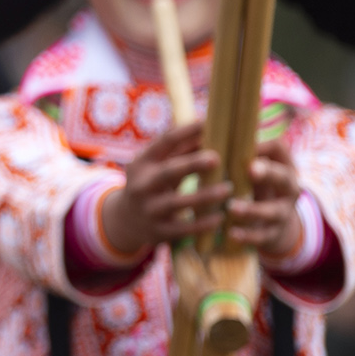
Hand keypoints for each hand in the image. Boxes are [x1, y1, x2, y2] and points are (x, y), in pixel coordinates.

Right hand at [100, 121, 228, 257]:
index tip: (207, 123)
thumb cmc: (152, 183)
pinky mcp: (159, 231)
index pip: (164, 142)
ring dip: (204, 195)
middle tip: (217, 157)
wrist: (126, 220)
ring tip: (228, 188)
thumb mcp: (158, 165)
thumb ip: (182, 150)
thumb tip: (213, 130)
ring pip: (178, 202)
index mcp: (143, 162)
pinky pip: (184, 228)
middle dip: (192, 164)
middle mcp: (142, 185)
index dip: (185, 132)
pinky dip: (203, 224)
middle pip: (169, 171)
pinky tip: (220, 217)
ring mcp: (150, 209)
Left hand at [225, 137, 301, 257]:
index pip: (279, 148)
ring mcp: (282, 213)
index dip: (263, 146)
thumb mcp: (250, 170)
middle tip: (250, 169)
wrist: (273, 226)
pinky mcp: (272, 234)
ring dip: (252, 209)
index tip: (246, 145)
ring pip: (272, 211)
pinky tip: (232, 234)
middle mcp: (287, 188)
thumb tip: (198, 136)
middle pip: (283, 178)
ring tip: (232, 208)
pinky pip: (262, 236)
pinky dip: (247, 235)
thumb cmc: (253, 187)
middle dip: (268, 173)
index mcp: (280, 165)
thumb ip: (233, 157)